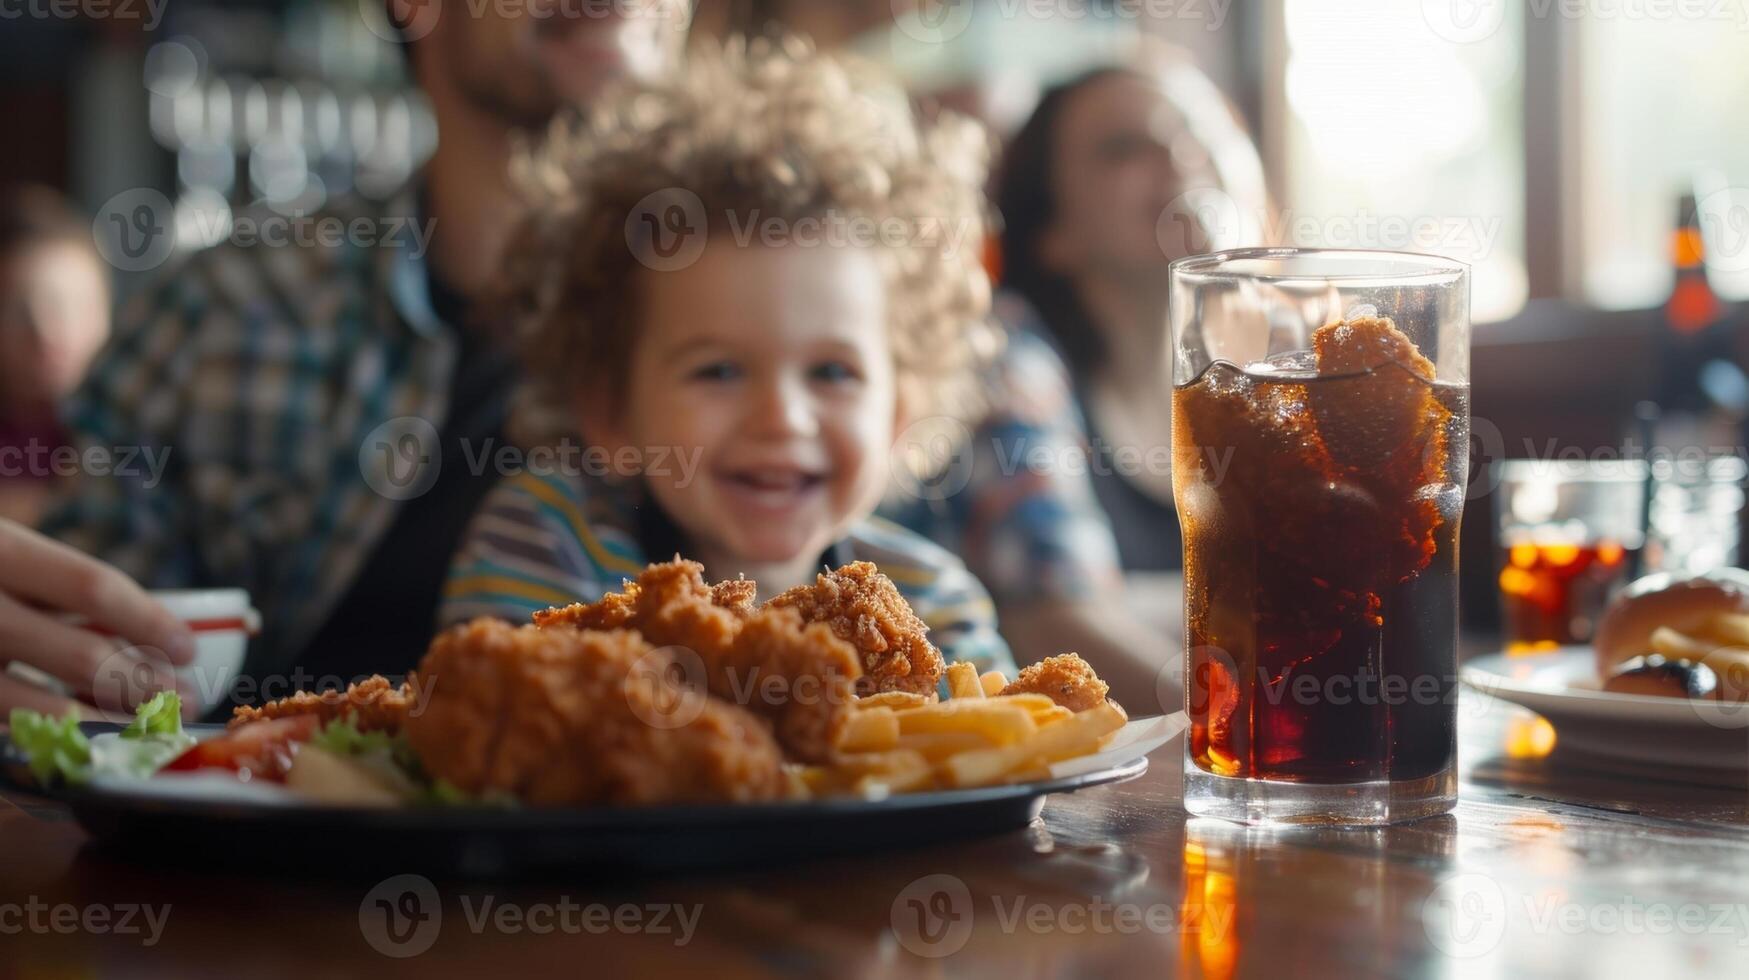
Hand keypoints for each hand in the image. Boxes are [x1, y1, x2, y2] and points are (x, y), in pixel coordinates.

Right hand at [0, 520, 194, 720]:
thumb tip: (166, 634)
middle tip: (187, 699)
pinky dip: (68, 735)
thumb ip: (66, 587)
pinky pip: (22, 730)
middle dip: (148, 684)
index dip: (150, 622)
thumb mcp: (13, 559)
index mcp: (4, 551)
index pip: (94, 588)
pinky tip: (95, 732)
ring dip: (118, 722)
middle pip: (84, 657)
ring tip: (153, 723)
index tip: (188, 649)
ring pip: (53, 712)